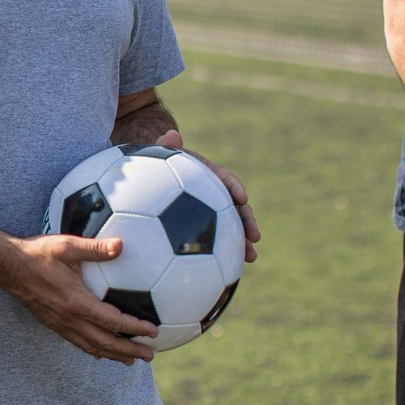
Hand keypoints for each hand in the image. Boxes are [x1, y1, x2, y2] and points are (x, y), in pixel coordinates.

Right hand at [0, 233, 158, 364]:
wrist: (7, 266)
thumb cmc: (37, 254)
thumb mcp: (67, 246)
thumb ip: (95, 248)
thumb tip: (121, 245)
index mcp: (76, 302)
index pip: (112, 321)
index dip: (135, 328)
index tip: (153, 333)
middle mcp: (69, 319)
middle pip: (105, 343)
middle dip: (129, 351)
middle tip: (149, 356)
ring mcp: (60, 324)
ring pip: (91, 347)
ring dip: (113, 355)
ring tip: (131, 360)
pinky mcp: (53, 324)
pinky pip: (78, 342)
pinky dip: (94, 350)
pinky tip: (101, 352)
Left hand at [154, 129, 259, 262]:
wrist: (149, 176)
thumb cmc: (154, 164)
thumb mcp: (159, 154)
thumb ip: (166, 146)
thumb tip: (170, 134)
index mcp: (205, 173)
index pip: (224, 178)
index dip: (234, 187)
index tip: (242, 198)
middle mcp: (212, 192)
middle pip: (234, 206)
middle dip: (247, 221)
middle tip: (255, 238)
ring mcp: (209, 210)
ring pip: (230, 226)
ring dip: (242, 242)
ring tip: (251, 258)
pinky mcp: (203, 226)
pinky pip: (215, 239)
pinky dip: (222, 254)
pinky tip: (227, 270)